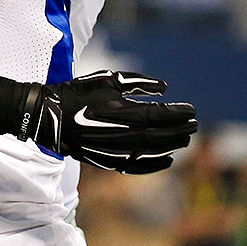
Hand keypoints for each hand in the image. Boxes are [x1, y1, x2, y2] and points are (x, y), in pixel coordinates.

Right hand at [28, 70, 196, 173]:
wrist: (51, 117)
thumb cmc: (79, 93)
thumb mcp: (108, 79)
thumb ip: (137, 83)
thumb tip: (164, 88)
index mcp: (121, 111)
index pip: (158, 115)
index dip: (177, 114)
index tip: (192, 110)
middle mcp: (121, 133)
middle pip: (159, 135)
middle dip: (179, 130)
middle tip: (194, 125)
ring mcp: (114, 150)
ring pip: (151, 151)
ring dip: (171, 146)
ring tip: (185, 140)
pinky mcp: (107, 161)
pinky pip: (137, 166)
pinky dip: (154, 165)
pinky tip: (167, 160)